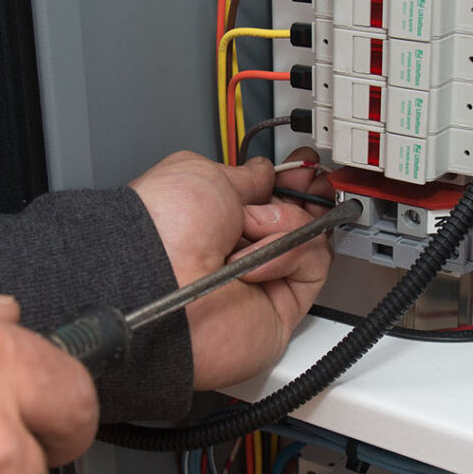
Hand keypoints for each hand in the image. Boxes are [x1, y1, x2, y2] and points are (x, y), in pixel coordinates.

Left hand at [130, 149, 333, 389]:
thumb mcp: (204, 175)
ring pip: (307, 237)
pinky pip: (312, 265)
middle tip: (305, 183)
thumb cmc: (164, 229)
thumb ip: (244, 175)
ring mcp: (260, 279)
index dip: (287, 180)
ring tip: (248, 231)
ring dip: (283, 224)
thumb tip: (265, 173)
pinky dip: (289, 254)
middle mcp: (236, 250)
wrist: (160, 279)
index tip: (301, 167)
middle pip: (294, 218)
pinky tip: (256, 263)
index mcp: (213, 218)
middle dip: (302, 197)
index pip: (265, 197)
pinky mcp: (282, 306)